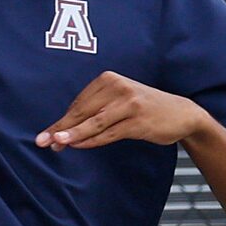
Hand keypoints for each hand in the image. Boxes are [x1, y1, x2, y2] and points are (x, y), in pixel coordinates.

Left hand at [36, 74, 206, 150]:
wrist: (182, 114)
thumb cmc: (146, 108)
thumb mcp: (120, 102)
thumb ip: (95, 112)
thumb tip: (64, 130)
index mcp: (110, 79)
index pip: (79, 103)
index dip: (62, 121)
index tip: (47, 134)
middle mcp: (119, 88)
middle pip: (83, 112)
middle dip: (62, 129)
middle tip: (43, 141)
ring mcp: (129, 104)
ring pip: (94, 122)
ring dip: (73, 135)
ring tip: (56, 143)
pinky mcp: (138, 120)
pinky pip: (109, 133)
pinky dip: (92, 141)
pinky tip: (80, 146)